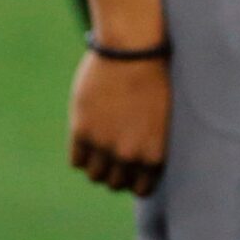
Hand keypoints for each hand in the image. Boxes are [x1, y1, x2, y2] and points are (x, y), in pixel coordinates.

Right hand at [69, 53, 169, 195]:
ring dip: (97, 166)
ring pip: (95, 176)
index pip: (141, 189)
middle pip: (115, 184)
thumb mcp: (162, 117)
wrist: (133, 51)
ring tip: (100, 150)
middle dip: (115, 174)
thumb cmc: (154, 76)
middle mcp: (129, 155)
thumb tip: (136, 163)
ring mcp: (104, 145)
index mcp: (154, 153)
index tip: (131, 172)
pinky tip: (88, 139)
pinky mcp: (82, 131)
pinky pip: (77, 161)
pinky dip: (81, 154)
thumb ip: (149, 143)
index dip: (135, 181)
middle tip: (114, 158)